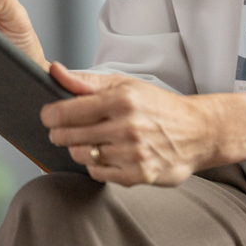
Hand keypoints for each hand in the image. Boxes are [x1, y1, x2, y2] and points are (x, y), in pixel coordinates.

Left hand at [42, 63, 225, 185]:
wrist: (198, 132)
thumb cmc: (157, 106)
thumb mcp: (125, 85)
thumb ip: (86, 81)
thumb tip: (55, 71)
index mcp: (122, 100)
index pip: (67, 111)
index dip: (50, 115)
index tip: (48, 115)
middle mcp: (127, 126)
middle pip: (69, 135)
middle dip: (59, 133)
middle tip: (63, 130)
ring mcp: (133, 153)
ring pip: (81, 156)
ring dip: (78, 149)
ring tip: (88, 141)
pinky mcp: (138, 175)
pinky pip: (99, 173)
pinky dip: (96, 165)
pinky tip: (105, 155)